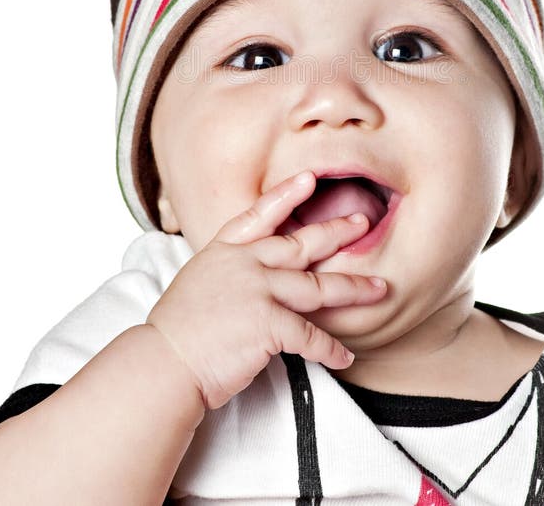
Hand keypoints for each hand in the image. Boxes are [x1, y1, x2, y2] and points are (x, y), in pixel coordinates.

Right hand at [146, 171, 387, 410]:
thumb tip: (253, 275)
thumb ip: (229, 270)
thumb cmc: (178, 331)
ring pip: (317, 286)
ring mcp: (257, 290)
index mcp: (224, 250)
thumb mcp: (198, 281)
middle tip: (363, 222)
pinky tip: (345, 356)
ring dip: (353, 288)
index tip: (310, 179)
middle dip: (337, 232)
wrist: (164, 362)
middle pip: (301, 244)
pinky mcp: (268, 323)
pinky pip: (310, 335)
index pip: (260, 215)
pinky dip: (330, 348)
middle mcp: (244, 263)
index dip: (286, 195)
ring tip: (379, 288)